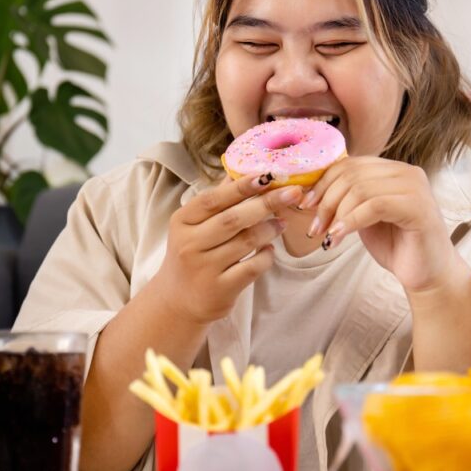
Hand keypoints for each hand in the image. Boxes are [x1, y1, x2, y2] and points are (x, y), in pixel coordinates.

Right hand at [152, 173, 302, 324]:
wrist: (178, 301)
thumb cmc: (192, 254)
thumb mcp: (194, 226)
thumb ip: (217, 200)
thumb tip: (240, 168)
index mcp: (182, 221)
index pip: (213, 199)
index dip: (241, 186)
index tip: (267, 174)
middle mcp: (189, 244)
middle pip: (233, 219)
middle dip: (266, 203)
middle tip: (292, 192)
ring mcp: (204, 269)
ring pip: (246, 242)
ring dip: (270, 229)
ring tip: (281, 222)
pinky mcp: (220, 290)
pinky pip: (252, 267)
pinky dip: (266, 256)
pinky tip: (269, 249)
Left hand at [300, 156, 459, 293]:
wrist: (427, 275)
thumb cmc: (396, 246)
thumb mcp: (365, 216)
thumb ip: (348, 198)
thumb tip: (310, 191)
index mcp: (394, 170)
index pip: (350, 164)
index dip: (323, 182)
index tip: (306, 205)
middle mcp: (407, 172)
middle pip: (352, 174)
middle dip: (326, 200)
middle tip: (315, 227)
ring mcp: (415, 188)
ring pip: (360, 189)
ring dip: (336, 214)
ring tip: (327, 236)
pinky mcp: (418, 208)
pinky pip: (374, 206)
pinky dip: (350, 222)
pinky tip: (338, 237)